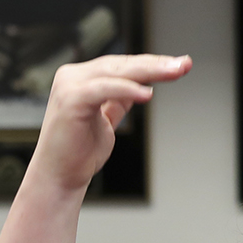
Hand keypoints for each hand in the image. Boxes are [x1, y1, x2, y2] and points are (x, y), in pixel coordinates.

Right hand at [26, 53, 190, 194]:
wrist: (59, 178)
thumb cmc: (78, 153)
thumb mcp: (106, 119)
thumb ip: (118, 100)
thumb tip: (141, 86)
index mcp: (80, 79)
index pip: (121, 65)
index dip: (151, 64)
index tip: (178, 65)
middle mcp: (72, 77)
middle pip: (122, 64)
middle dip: (156, 64)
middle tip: (182, 65)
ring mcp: (69, 86)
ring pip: (117, 71)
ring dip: (150, 71)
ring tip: (175, 72)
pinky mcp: (71, 99)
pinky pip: (106, 88)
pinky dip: (128, 89)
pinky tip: (148, 93)